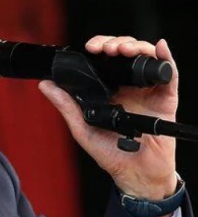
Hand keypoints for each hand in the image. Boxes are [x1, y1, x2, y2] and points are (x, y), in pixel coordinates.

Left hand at [39, 36, 178, 203]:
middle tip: (106, 49)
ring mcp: (148, 91)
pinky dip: (166, 58)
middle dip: (116, 42)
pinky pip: (170, 75)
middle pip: (126, 52)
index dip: (100, 46)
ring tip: (123, 50)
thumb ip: (66, 105)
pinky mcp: (166, 99)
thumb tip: (45, 84)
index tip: (91, 47)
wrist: (135, 174)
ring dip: (136, 47)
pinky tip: (160, 49)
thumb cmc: (110, 153)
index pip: (106, 59)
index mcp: (110, 89)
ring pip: (146, 57)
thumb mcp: (82, 128)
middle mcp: (129, 86)